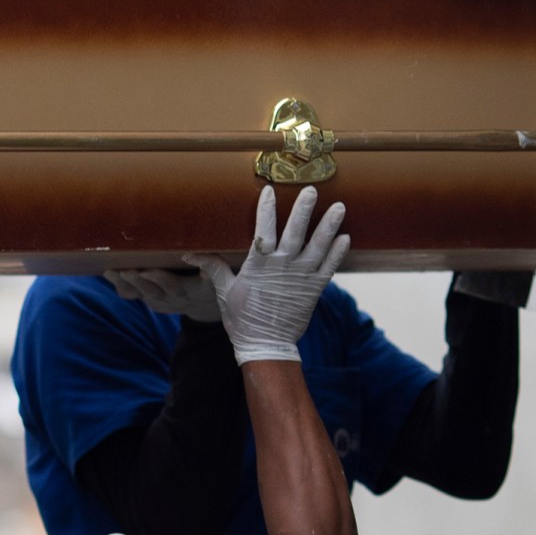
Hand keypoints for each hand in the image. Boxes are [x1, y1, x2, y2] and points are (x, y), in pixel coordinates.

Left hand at [102, 268, 220, 321]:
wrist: (203, 303)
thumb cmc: (210, 281)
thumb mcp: (220, 276)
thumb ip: (213, 265)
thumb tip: (206, 250)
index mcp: (189, 290)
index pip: (173, 286)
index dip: (160, 279)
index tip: (148, 270)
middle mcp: (172, 298)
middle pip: (152, 291)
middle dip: (137, 281)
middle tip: (124, 271)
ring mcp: (159, 301)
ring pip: (139, 294)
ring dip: (123, 283)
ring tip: (109, 272)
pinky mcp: (150, 300)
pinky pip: (134, 296)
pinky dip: (121, 286)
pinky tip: (108, 274)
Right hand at [186, 185, 347, 364]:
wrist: (265, 344)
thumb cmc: (242, 318)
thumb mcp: (224, 291)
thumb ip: (213, 267)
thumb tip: (190, 254)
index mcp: (258, 265)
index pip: (263, 230)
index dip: (266, 209)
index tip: (269, 190)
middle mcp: (282, 267)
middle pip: (295, 232)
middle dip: (303, 210)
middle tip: (311, 190)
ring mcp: (301, 277)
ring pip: (317, 246)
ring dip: (328, 226)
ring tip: (339, 207)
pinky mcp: (315, 289)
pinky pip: (329, 267)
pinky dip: (337, 253)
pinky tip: (345, 237)